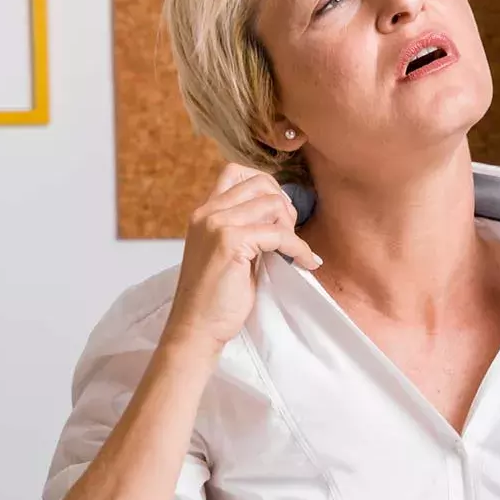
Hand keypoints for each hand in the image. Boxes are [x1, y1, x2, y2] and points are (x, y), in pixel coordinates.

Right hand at [163, 163, 320, 357]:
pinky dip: (298, 248)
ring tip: (292, 250)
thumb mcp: (225, 252)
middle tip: (289, 234)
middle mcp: (207, 212)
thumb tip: (280, 213)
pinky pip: (279, 234)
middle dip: (283, 205)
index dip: (266, 186)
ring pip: (273, 203)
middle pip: (260, 183)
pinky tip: (304, 262)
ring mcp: (217, 224)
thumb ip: (243, 228)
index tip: (278, 215)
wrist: (195, 328)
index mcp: (204, 212)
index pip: (236, 171)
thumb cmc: (213, 297)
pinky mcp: (231, 242)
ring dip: (291, 227)